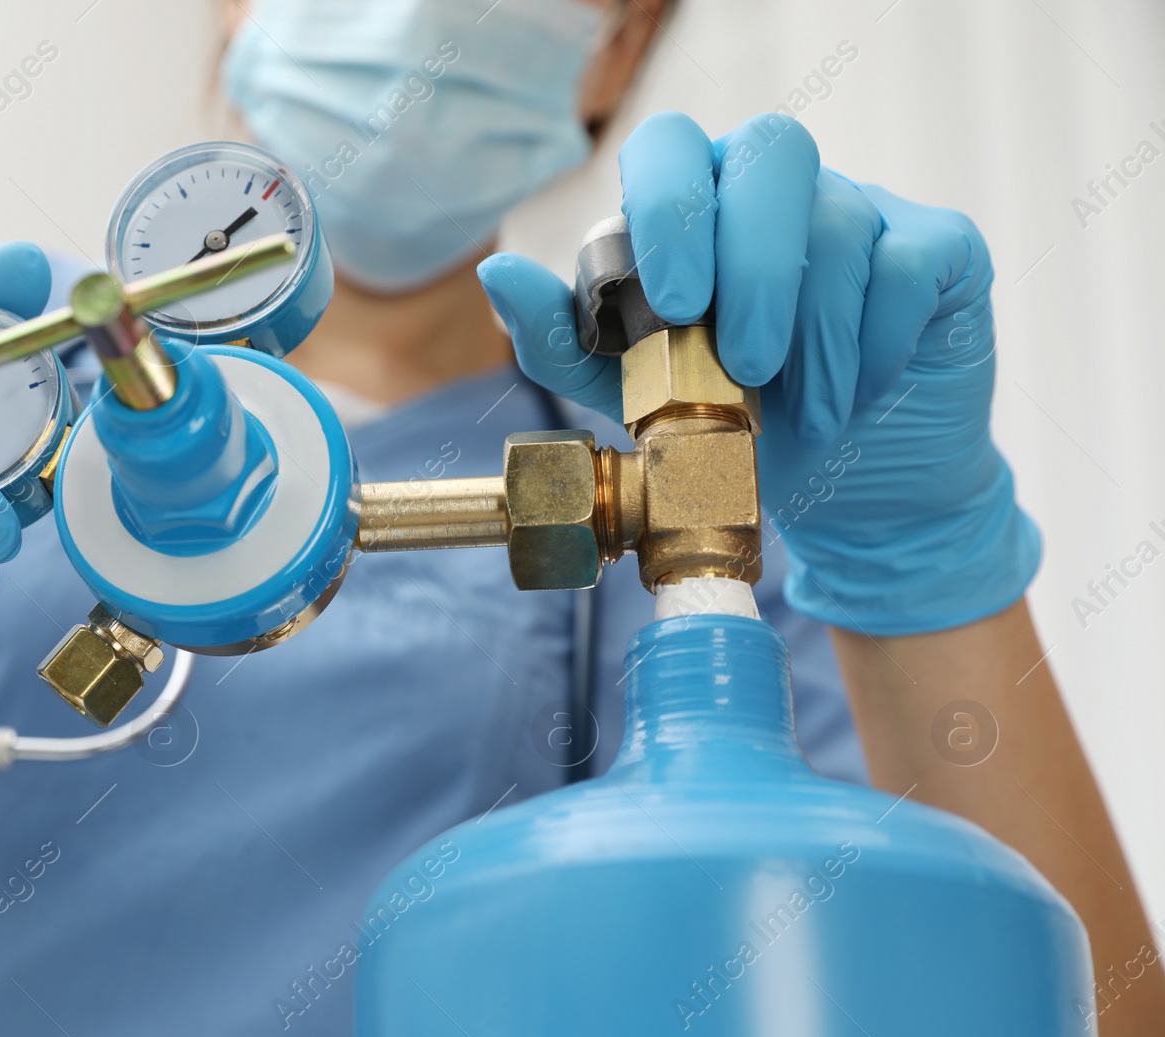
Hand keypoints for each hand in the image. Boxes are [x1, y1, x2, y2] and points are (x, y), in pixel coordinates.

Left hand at [480, 111, 1038, 634]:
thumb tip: (500, 271)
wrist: (848, 490)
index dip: (670, 205)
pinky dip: (878, 341)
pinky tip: (856, 394)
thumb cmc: (735, 428)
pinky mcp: (937, 249)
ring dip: (815, 337)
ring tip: (802, 413)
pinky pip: (911, 260)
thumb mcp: (632, 399)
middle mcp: (777, 193)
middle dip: (754, 266)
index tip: (675, 301)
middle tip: (748, 366)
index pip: (671, 146)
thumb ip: (564, 340)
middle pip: (771, 151)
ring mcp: (865, 210)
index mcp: (696, 209)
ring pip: (842, 220)